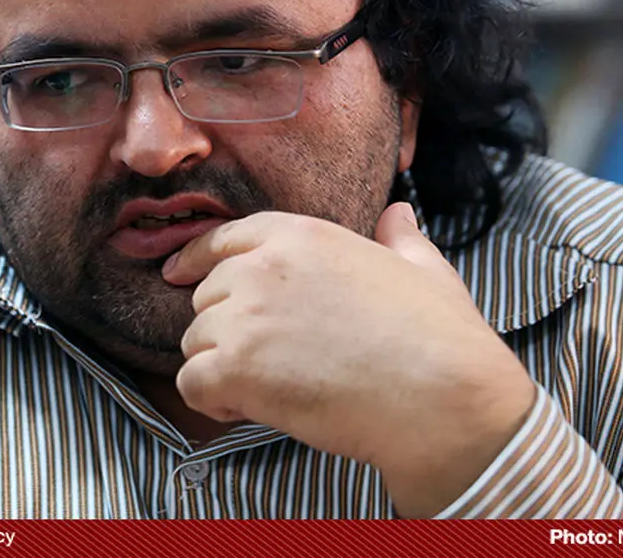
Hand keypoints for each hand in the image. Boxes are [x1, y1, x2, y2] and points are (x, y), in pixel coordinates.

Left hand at [162, 203, 535, 515]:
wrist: (442, 398)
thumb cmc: (439, 338)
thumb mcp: (423, 267)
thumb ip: (399, 237)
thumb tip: (398, 214)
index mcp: (302, 235)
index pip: (225, 239)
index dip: (198, 259)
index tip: (181, 274)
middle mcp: (264, 267)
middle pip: (207, 296)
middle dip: (227, 329)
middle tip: (269, 360)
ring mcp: (246, 316)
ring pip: (195, 341)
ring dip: (220, 367)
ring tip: (266, 388)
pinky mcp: (237, 368)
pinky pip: (191, 383)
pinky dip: (210, 401)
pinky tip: (247, 408)